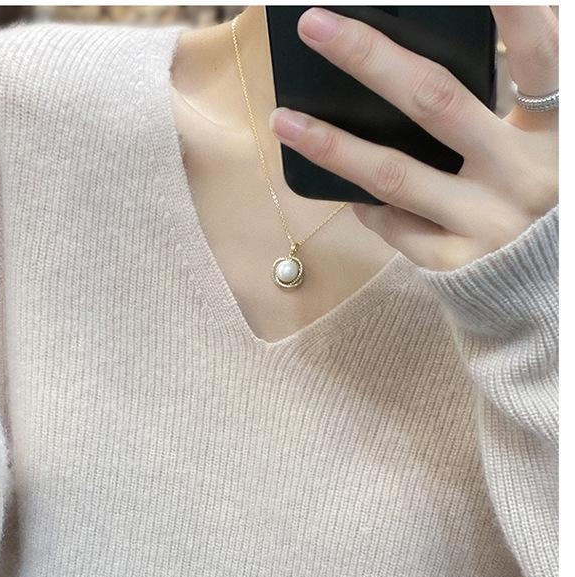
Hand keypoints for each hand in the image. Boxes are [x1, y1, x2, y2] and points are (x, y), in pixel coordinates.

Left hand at [268, 6, 557, 270]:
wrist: (551, 292)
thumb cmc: (543, 206)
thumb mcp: (546, 149)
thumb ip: (515, 108)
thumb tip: (423, 61)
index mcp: (555, 134)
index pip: (538, 58)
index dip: (514, 14)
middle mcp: (522, 175)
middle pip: (435, 101)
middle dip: (368, 57)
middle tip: (314, 26)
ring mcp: (486, 223)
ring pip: (393, 175)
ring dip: (332, 145)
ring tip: (285, 120)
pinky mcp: (457, 264)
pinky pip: (395, 226)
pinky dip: (366, 204)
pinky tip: (345, 189)